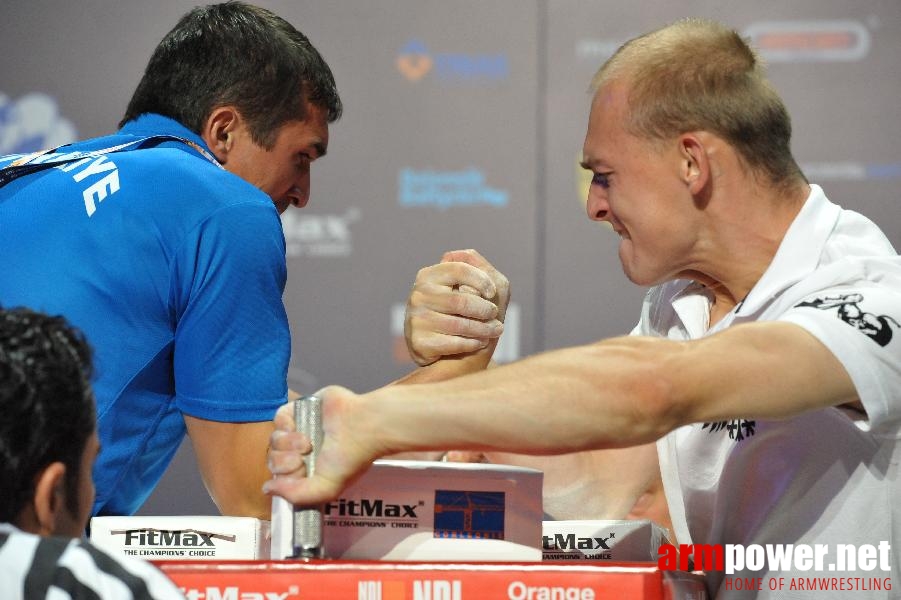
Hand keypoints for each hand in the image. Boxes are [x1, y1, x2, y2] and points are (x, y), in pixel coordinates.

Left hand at [263, 386, 377, 505]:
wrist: (362, 426)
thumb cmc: (350, 458)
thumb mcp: (326, 489)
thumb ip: (296, 495)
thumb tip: (267, 489)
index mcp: (309, 470)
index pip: (281, 476)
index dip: (284, 477)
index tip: (300, 472)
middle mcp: (303, 451)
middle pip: (275, 458)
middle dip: (284, 461)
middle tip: (302, 459)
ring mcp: (301, 429)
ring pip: (275, 440)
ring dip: (287, 443)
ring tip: (307, 442)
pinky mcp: (301, 409)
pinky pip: (278, 418)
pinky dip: (284, 424)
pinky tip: (297, 429)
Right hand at [405, 249, 509, 365]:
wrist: (445, 352)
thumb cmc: (463, 313)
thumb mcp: (470, 286)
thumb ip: (475, 266)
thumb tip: (464, 255)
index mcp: (429, 275)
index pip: (459, 269)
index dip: (481, 280)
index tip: (491, 292)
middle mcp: (419, 295)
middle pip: (461, 300)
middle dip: (485, 309)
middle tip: (494, 314)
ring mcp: (416, 319)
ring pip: (459, 324)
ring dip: (484, 329)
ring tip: (495, 330)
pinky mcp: (419, 343)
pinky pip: (454, 343)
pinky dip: (472, 343)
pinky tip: (479, 342)